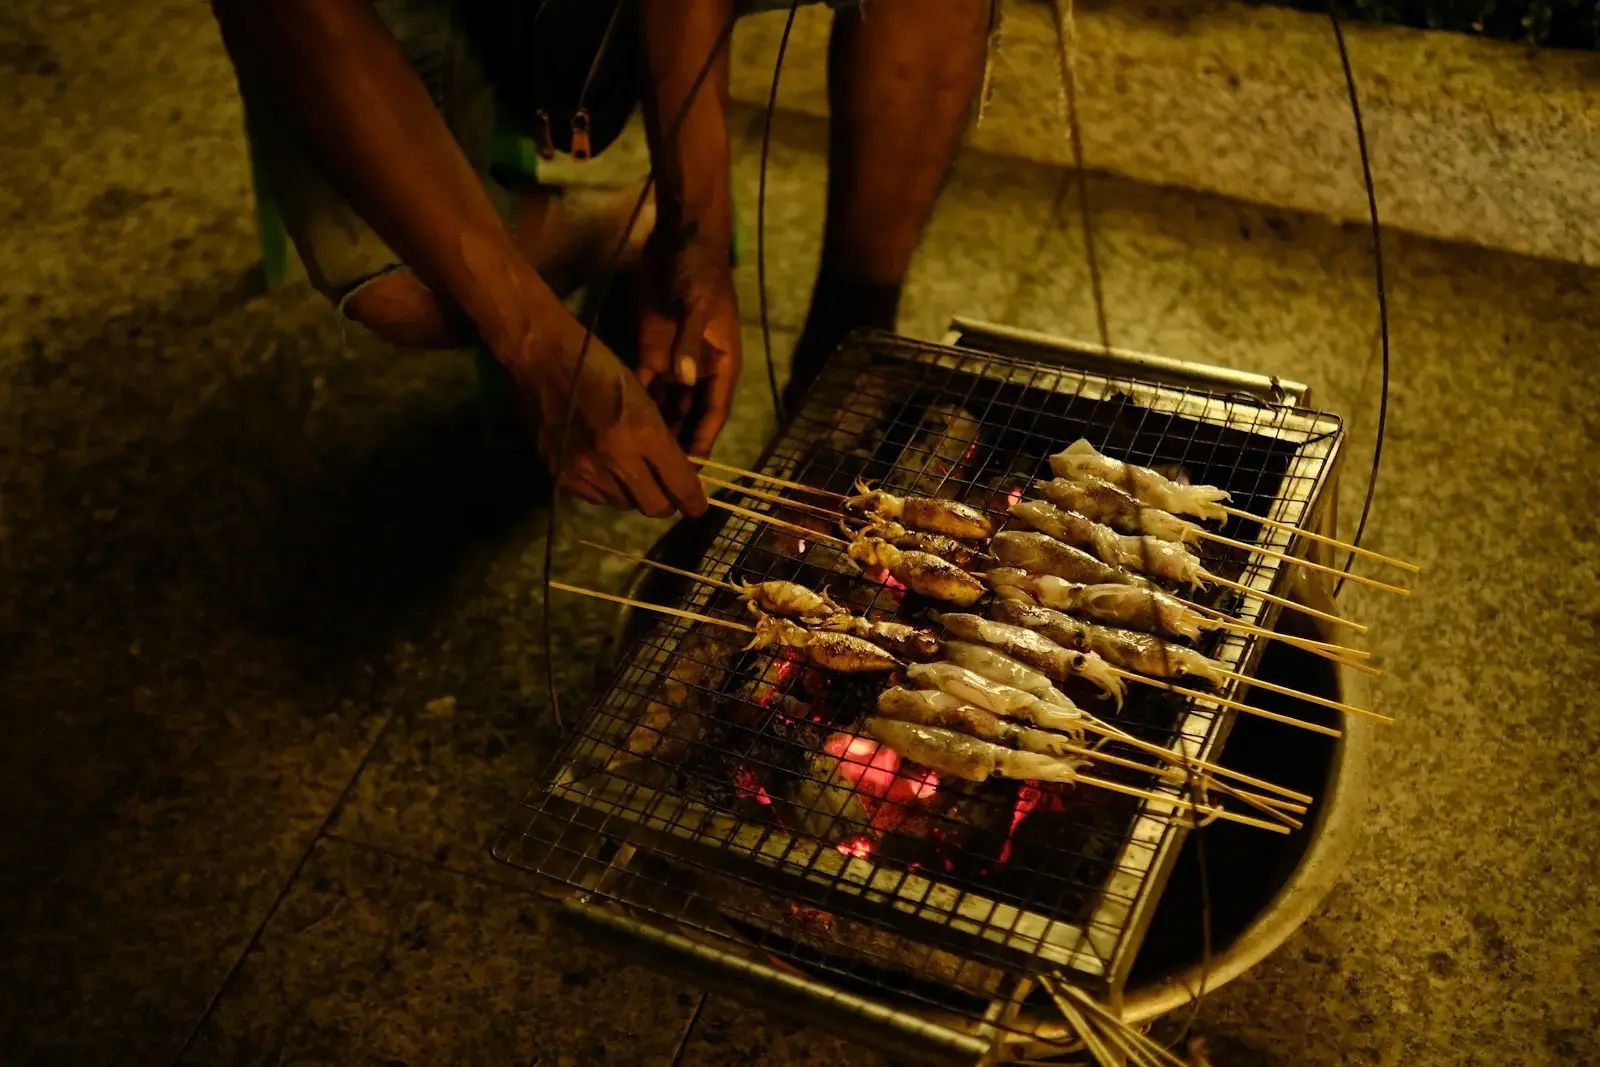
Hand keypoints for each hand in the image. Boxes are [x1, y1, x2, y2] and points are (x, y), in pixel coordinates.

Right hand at [505, 315, 708, 518]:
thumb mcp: (643, 396)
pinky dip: (606, 490)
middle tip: (667, 491)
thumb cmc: (599, 366)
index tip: (696, 506)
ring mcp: (584, 470)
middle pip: (654, 506)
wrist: (542, 358)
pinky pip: (594, 498)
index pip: (679, 484)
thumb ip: (661, 439)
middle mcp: (615, 458)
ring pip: (624, 504)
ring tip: (632, 474)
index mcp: (642, 432)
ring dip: (634, 494)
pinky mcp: (560, 475)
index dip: (693, 501)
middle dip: (666, 502)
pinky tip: (604, 469)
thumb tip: (676, 473)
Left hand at [636, 223, 741, 457]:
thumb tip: (684, 377)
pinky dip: (637, 404)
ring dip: (656, 429)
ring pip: (666, 405)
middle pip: (690, 415)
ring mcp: (675, 360)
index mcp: (721, 362)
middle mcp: (698, 368)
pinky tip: (621, 427)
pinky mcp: (651, 349)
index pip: (714, 410)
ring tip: (639, 459)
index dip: (705, 438)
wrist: (678, 240)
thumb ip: (689, 340)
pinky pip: (644, 385)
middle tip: (661, 474)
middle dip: (678, 443)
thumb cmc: (698, 270)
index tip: (694, 468)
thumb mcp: (697, 303)